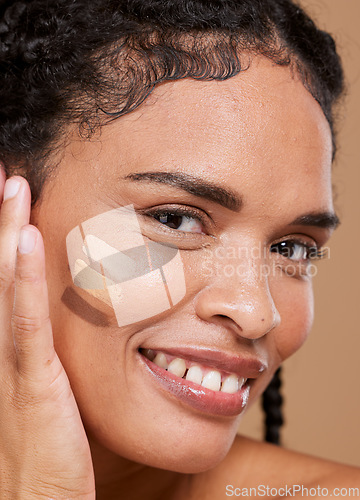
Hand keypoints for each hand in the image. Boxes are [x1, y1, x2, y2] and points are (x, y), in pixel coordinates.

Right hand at [0, 171, 94, 498]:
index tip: (10, 203)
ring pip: (4, 284)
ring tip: (13, 184)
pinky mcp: (32, 380)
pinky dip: (20, 277)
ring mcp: (10, 362)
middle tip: (6, 177)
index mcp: (5, 349)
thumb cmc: (46, 450)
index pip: (1, 282)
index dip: (1, 240)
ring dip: (5, 231)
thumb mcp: (44, 389)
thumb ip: (45, 353)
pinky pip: (25, 320)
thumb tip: (56, 319)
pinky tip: (24, 238)